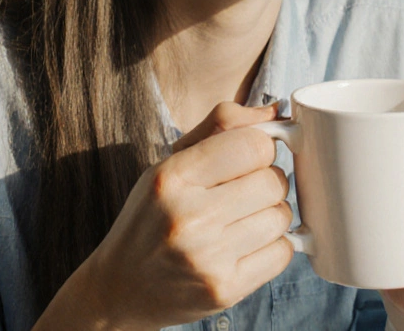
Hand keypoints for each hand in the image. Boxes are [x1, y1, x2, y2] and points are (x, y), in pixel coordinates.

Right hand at [42, 102, 293, 330]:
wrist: (120, 288)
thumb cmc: (151, 218)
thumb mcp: (171, 163)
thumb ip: (222, 128)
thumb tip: (277, 113)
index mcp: (172, 177)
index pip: (254, 145)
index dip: (259, 149)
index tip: (247, 159)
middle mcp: (188, 217)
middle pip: (273, 181)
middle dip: (266, 183)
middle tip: (242, 194)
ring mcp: (207, 258)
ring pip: (282, 217)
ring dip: (270, 216)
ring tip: (239, 222)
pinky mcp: (224, 290)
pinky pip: (283, 253)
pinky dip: (272, 247)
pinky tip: (245, 247)